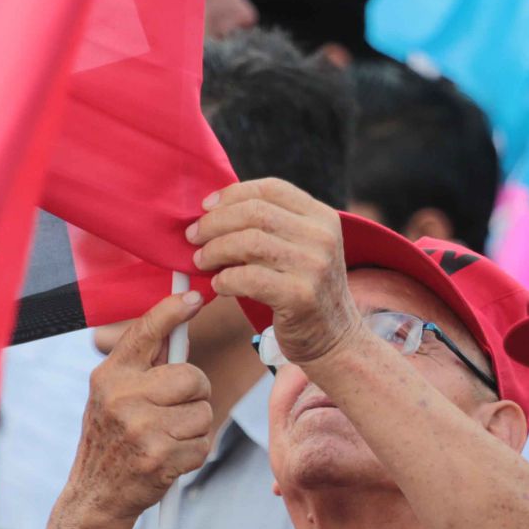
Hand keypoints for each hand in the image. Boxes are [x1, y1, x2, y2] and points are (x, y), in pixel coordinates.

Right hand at [64, 291, 214, 521]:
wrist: (97, 493)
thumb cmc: (113, 437)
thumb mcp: (114, 395)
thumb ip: (144, 365)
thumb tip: (179, 323)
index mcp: (110, 376)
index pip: (145, 332)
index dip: (173, 311)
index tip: (195, 297)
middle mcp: (123, 398)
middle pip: (193, 377)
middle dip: (196, 392)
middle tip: (177, 408)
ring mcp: (141, 429)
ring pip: (203, 412)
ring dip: (194, 427)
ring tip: (167, 437)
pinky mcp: (159, 459)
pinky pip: (203, 444)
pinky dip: (194, 453)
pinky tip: (170, 458)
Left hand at [189, 179, 360, 367]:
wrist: (335, 339)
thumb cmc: (305, 291)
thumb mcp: (302, 249)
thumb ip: (272, 226)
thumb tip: (213, 210)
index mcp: (323, 218)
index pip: (271, 189)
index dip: (232, 194)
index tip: (206, 208)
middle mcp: (322, 237)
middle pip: (255, 213)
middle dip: (215, 223)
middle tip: (194, 237)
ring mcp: (315, 266)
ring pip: (249, 242)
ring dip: (215, 250)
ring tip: (202, 261)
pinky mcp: (301, 296)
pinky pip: (248, 278)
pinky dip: (225, 280)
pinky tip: (219, 286)